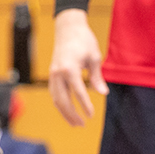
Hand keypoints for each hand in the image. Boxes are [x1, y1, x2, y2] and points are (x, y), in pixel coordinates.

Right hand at [47, 9, 106, 124]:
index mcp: (69, 68)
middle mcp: (58, 73)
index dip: (85, 105)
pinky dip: (60, 104)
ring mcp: (52, 74)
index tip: (91, 116)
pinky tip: (68, 112)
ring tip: (75, 123)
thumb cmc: (83, 41)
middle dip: (72, 114)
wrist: (68, 28)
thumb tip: (103, 93)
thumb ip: (97, 77)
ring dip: (65, 112)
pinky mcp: (52, 75)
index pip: (78, 91)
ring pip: (56, 99)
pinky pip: (54, 93)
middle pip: (63, 99)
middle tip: (82, 125)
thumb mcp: (94, 57)